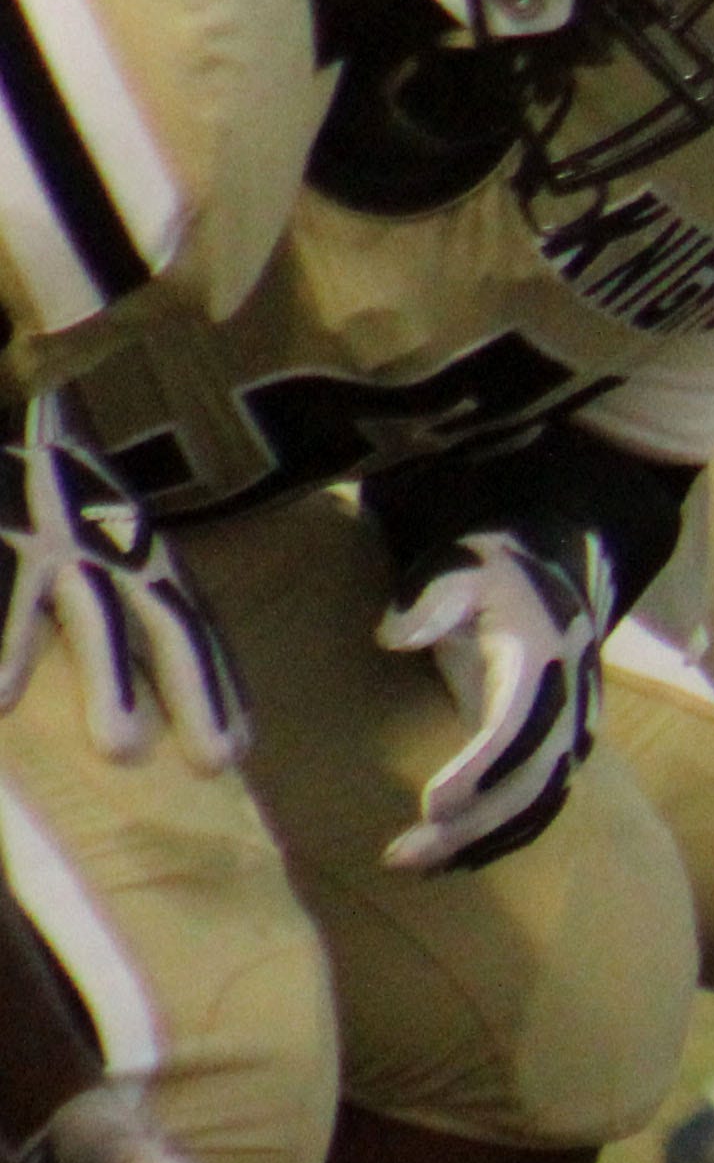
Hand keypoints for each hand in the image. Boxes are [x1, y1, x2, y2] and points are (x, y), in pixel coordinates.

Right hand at [0, 397, 240, 770]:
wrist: (21, 400)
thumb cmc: (54, 482)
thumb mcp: (108, 526)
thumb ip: (131, 586)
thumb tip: (143, 666)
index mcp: (140, 547)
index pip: (191, 622)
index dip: (216, 682)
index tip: (239, 746)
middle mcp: (111, 545)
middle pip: (165, 621)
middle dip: (195, 690)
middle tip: (220, 762)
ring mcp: (55, 539)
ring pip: (93, 615)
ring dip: (112, 683)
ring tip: (124, 752)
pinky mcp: (4, 536)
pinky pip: (8, 594)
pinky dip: (9, 650)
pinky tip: (3, 704)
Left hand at [374, 527, 601, 871]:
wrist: (554, 578)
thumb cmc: (493, 574)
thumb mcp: (459, 566)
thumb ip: (430, 595)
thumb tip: (397, 635)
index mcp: (542, 658)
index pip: (518, 724)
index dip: (481, 768)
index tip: (433, 803)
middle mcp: (569, 703)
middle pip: (530, 779)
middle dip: (472, 824)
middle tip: (402, 855)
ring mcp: (572, 730)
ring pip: (538, 801)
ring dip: (481, 840)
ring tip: (413, 865)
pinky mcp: (560, 749)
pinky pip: (539, 804)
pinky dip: (501, 837)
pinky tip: (452, 859)